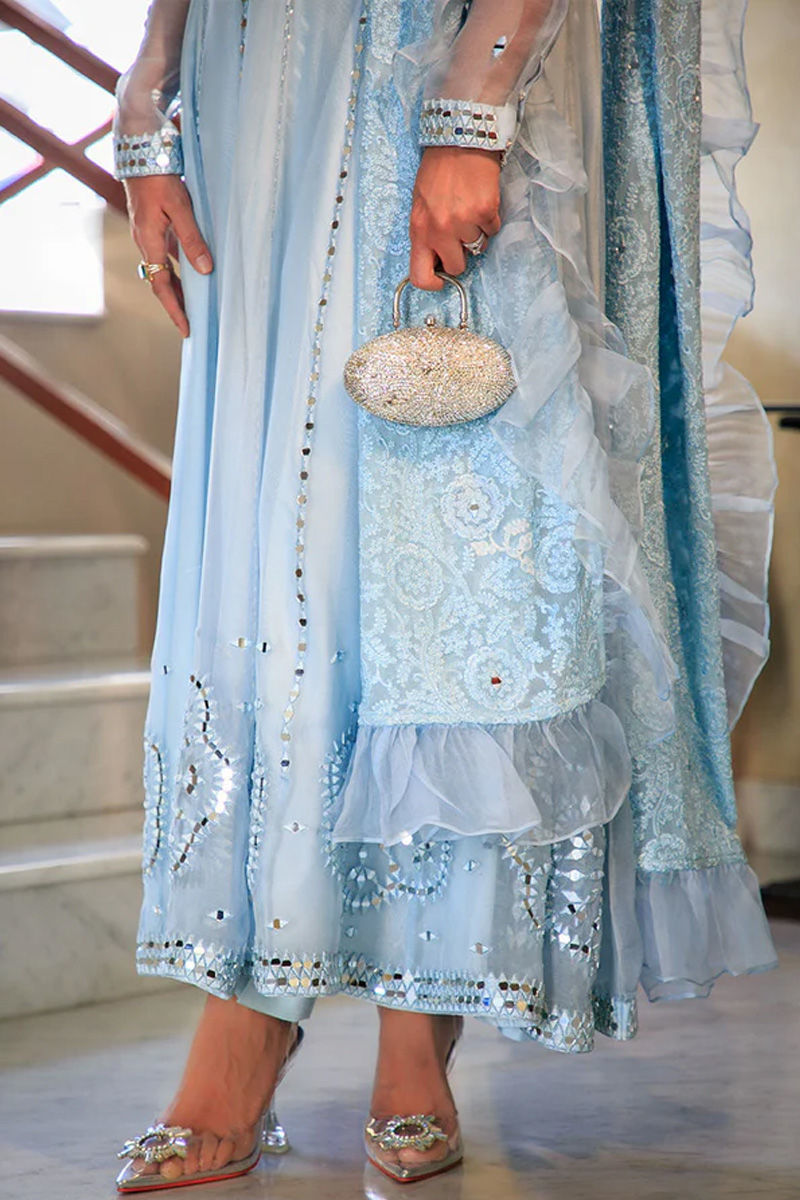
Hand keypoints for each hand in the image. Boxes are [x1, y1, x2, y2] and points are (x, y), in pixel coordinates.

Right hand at [123, 175, 212, 336]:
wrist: (139, 147)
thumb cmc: (159, 175)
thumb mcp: (179, 207)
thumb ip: (192, 239)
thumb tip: (206, 270)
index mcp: (149, 241)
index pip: (162, 286)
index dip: (175, 310)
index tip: (187, 329)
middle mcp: (146, 241)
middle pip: (161, 281)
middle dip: (176, 304)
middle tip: (192, 323)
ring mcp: (148, 232)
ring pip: (163, 268)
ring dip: (178, 287)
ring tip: (195, 303)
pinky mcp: (153, 223)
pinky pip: (166, 253)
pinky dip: (179, 267)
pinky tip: (193, 269)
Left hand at [409, 146, 501, 290]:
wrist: (458, 140)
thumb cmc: (437, 171)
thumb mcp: (420, 205)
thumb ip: (426, 233)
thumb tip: (436, 258)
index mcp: (419, 230)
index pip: (421, 276)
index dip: (433, 282)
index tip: (440, 278)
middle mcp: (441, 230)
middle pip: (457, 266)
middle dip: (460, 254)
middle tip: (460, 234)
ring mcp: (464, 222)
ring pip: (477, 246)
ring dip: (476, 231)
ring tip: (468, 207)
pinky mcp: (486, 212)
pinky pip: (492, 229)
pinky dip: (489, 218)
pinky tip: (480, 199)